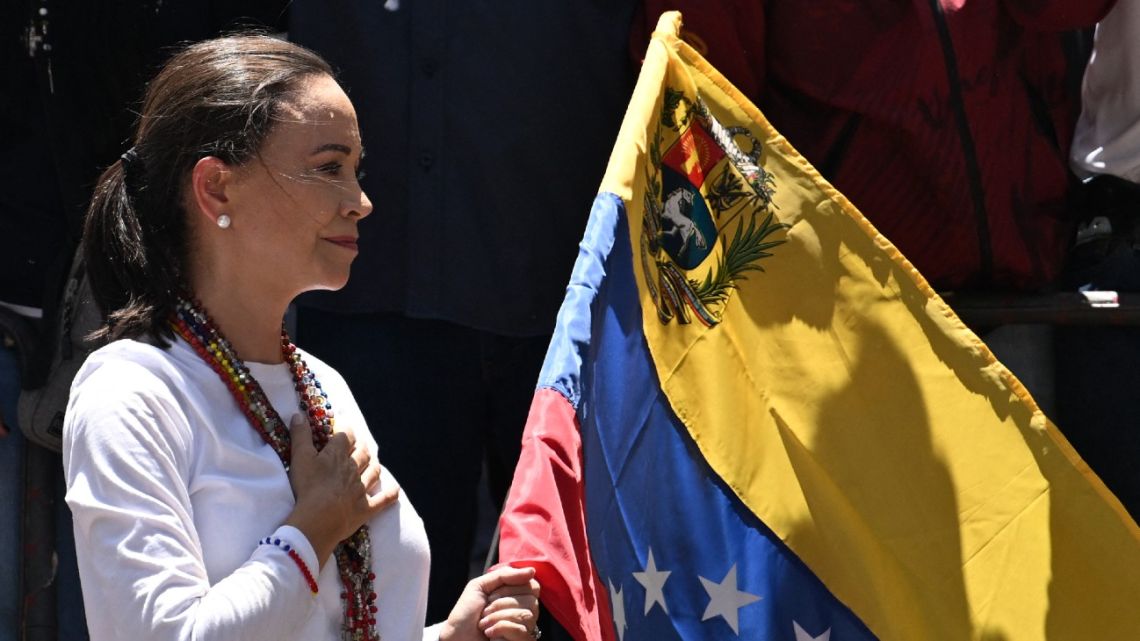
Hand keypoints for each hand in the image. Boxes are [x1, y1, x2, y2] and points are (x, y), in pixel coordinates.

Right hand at [283, 414, 398, 566]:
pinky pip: (383, 499)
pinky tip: (394, 489)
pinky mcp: (366, 508)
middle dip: (361, 445)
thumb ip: (300, 435)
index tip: (343, 422)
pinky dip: (390, 494)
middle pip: (362, 452)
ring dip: (373, 464)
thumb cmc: (308, 487)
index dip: (345, 427)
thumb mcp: (300, 458)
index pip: (346, 435)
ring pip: (373, 471)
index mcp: (338, 455)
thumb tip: (299, 414)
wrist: (319, 520)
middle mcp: (354, 469)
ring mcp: (362, 489)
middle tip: (359, 443)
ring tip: (372, 461)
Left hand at [440, 566, 540, 640]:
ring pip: (525, 615)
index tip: (491, 595)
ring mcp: (525, 629)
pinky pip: (521, 630)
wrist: (456, 635)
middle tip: (485, 611)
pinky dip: (500, 628)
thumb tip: (532, 571)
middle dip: (501, 603)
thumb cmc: (466, 613)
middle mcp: (525, 612)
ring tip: (485, 623)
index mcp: (518, 596)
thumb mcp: (481, 585)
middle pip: (531, 600)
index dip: (512, 588)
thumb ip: (505, 575)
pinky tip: (490, 633)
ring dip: (497, 617)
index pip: (533, 586)